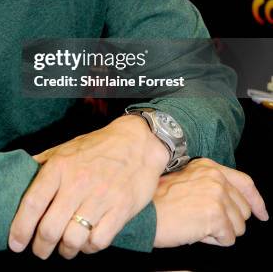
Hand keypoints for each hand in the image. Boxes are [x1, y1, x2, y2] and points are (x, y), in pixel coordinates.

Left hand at [9, 114, 168, 258]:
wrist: (137, 142)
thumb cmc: (97, 147)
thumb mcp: (65, 148)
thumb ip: (42, 164)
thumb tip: (17, 178)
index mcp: (60, 166)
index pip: (33, 203)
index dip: (20, 227)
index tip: (15, 243)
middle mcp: (77, 182)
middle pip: (50, 229)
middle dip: (40, 247)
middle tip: (39, 250)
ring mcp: (100, 197)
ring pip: (73, 240)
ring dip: (65, 250)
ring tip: (63, 248)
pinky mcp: (121, 210)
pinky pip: (98, 242)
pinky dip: (89, 248)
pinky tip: (86, 242)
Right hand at [153, 157, 268, 246]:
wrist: (146, 212)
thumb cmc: (160, 201)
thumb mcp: (187, 182)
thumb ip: (211, 185)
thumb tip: (234, 204)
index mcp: (208, 167)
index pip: (245, 183)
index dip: (256, 201)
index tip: (261, 213)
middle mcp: (215, 177)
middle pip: (244, 210)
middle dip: (228, 221)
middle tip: (203, 220)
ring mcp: (217, 195)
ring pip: (239, 227)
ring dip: (220, 232)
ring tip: (197, 224)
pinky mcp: (216, 215)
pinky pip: (228, 239)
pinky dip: (213, 241)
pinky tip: (196, 231)